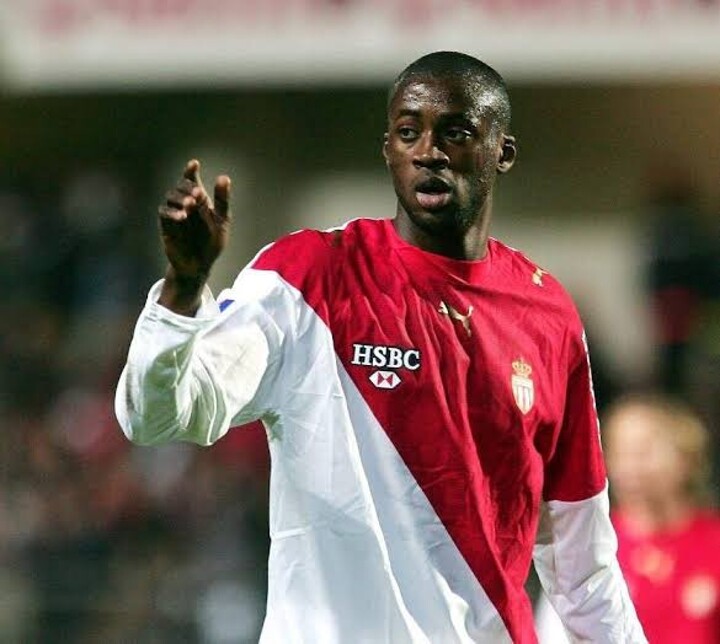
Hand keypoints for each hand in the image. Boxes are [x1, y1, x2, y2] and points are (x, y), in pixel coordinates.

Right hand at [157, 159, 230, 314]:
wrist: (200, 265)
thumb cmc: (212, 243)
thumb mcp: (222, 221)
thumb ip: (222, 200)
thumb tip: (224, 177)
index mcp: (199, 201)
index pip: (192, 181)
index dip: (190, 171)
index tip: (194, 164)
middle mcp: (185, 204)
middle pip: (181, 187)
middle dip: (188, 188)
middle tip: (199, 194)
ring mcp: (175, 214)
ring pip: (170, 197)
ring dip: (180, 198)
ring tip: (191, 204)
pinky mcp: (166, 226)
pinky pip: (164, 213)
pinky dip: (172, 212)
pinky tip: (182, 216)